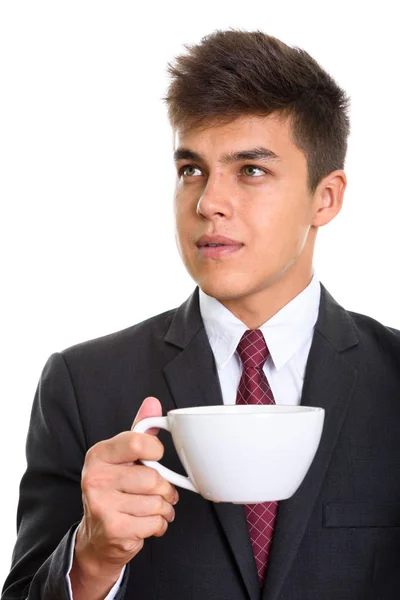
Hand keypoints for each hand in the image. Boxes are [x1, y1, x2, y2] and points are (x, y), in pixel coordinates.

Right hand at [70, 396, 178, 593]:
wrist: (97, 536)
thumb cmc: (114, 489)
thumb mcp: (123, 457)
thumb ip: (140, 430)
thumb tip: (152, 402)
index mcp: (99, 454)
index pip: (137, 442)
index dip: (155, 450)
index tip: (155, 457)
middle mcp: (96, 478)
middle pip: (153, 478)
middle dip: (164, 488)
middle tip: (158, 491)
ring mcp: (103, 505)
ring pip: (157, 502)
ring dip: (163, 508)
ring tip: (151, 507)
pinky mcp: (114, 529)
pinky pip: (155, 522)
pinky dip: (159, 524)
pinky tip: (145, 522)